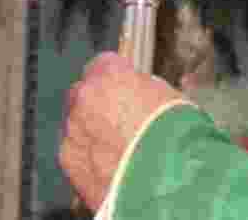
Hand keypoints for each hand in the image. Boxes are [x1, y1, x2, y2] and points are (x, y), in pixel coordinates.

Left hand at [59, 52, 183, 209]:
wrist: (168, 183)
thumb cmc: (178, 138)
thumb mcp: (172, 100)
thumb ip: (146, 91)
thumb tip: (141, 95)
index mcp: (111, 75)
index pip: (104, 64)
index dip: (116, 80)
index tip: (125, 91)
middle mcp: (85, 98)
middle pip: (83, 94)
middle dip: (97, 106)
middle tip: (121, 124)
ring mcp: (74, 130)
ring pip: (77, 126)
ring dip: (92, 134)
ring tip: (119, 154)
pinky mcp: (69, 162)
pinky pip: (76, 155)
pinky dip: (89, 161)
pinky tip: (111, 171)